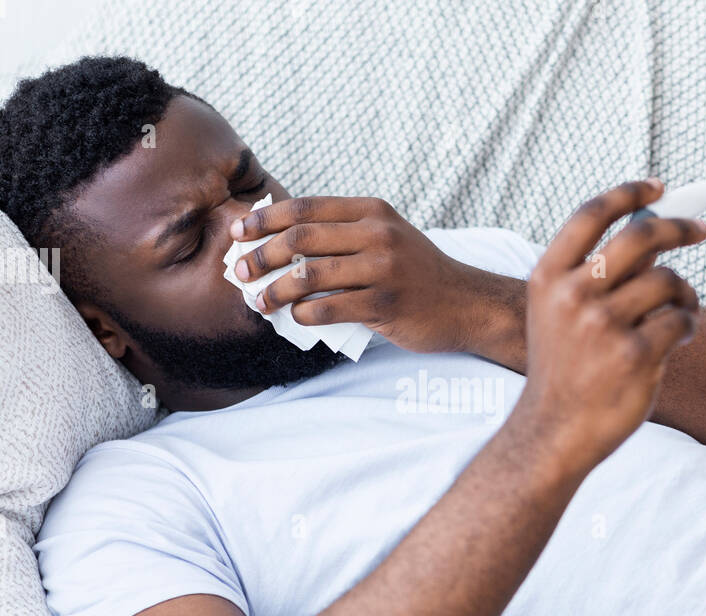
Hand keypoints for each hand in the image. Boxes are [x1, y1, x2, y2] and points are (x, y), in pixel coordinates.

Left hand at [230, 196, 490, 352]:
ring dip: (275, 291)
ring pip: (310, 276)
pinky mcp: (385, 304)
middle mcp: (377, 233)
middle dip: (262, 256)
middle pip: (301, 239)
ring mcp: (383, 268)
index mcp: (371, 211)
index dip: (266, 220)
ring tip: (258, 302)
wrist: (467, 304)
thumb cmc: (416, 274)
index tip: (238, 234)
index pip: (305, 208)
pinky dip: (303, 314)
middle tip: (239, 272)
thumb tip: (280, 243)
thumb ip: (343, 234)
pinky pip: (329, 308)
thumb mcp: (386, 237)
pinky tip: (293, 318)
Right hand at [509, 179, 705, 475]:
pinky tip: (680, 339)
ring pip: (668, 281)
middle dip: (679, 227)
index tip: (659, 186)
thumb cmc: (563, 368)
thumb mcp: (556, 313)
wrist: (552, 432)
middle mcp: (573, 296)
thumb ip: (593, 275)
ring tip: (684, 309)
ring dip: (685, 293)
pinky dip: (688, 327)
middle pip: (641, 236)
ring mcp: (604, 325)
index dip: (629, 193)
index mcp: (548, 278)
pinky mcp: (636, 355)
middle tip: (700, 230)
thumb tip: (653, 232)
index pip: (592, 214)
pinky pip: (682, 321)